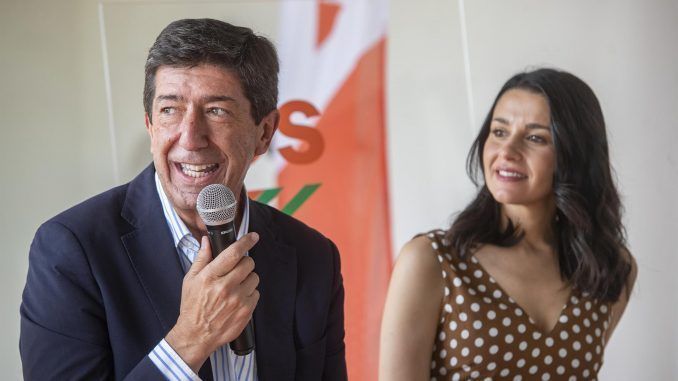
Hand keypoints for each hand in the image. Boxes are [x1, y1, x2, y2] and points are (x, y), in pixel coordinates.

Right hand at [165, 232, 259, 371]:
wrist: (197, 335)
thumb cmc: (192, 306)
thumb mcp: (190, 280)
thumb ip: (201, 259)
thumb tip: (207, 241)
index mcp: (210, 277)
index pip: (233, 253)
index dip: (246, 242)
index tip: (253, 236)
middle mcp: (225, 287)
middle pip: (248, 263)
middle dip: (244, 262)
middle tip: (236, 269)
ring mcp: (237, 300)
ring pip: (254, 277)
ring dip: (247, 279)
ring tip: (235, 286)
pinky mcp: (246, 311)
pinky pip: (256, 293)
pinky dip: (249, 294)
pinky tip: (238, 298)